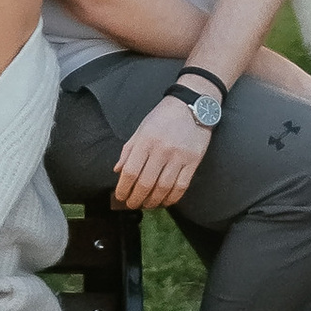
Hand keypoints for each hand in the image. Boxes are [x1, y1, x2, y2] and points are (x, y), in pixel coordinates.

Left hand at [111, 93, 209, 211]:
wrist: (192, 106)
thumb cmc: (163, 117)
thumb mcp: (141, 128)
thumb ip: (128, 150)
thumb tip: (117, 171)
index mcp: (145, 140)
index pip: (130, 171)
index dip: (123, 188)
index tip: (121, 196)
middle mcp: (161, 150)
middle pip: (145, 183)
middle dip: (136, 199)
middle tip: (132, 204)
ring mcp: (179, 157)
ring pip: (163, 188)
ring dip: (153, 201)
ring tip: (147, 204)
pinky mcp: (193, 162)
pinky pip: (181, 187)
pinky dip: (171, 198)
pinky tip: (165, 201)